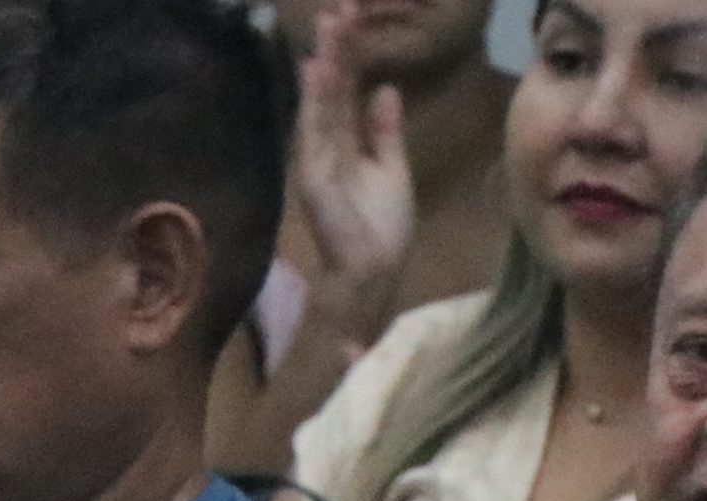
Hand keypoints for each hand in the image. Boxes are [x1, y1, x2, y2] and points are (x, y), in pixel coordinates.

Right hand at [290, 4, 418, 320]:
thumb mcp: (392, 166)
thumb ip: (385, 130)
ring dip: (325, 64)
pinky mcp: (314, 177)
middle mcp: (326, 145)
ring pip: (322, 103)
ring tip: (330, 25)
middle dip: (335, 49)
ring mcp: (317, 160)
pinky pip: (315, 133)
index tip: (352, 18)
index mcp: (345, 142)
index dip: (349, 56)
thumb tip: (385, 88)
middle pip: (331, 89)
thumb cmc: (381, 227)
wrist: (374, 270)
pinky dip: (316, 102)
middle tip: (338, 8)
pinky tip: (318, 71)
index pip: (345, 90)